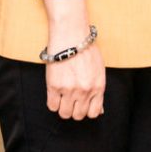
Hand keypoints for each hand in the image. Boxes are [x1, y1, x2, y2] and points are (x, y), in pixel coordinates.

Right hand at [42, 0, 103, 119]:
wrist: (71, 36)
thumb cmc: (85, 50)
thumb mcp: (98, 70)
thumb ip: (98, 90)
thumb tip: (99, 110)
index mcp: (98, 87)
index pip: (94, 113)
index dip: (87, 110)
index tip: (82, 105)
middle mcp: (85, 91)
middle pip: (78, 115)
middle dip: (74, 110)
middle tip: (71, 100)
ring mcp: (69, 90)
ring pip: (65, 114)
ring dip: (63, 108)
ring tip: (62, 97)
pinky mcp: (54, 86)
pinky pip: (52, 106)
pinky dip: (53, 102)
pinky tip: (55, 93)